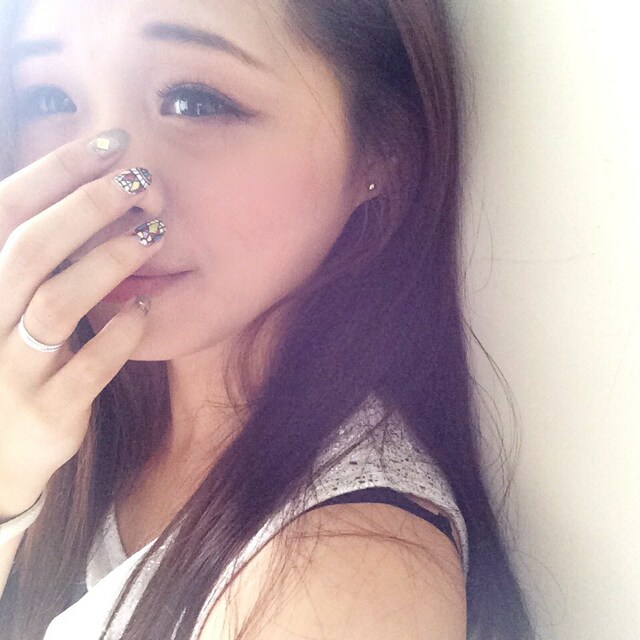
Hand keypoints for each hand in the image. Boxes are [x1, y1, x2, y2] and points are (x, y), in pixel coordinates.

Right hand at [0, 130, 165, 515]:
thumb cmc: (9, 359)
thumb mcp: (7, 302)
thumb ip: (30, 253)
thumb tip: (79, 185)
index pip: (5, 210)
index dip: (56, 170)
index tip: (109, 142)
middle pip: (30, 249)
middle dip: (88, 206)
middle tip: (139, 180)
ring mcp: (9, 371)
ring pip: (57, 304)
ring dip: (109, 261)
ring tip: (152, 233)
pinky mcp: (48, 412)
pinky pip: (89, 367)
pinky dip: (122, 331)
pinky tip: (145, 306)